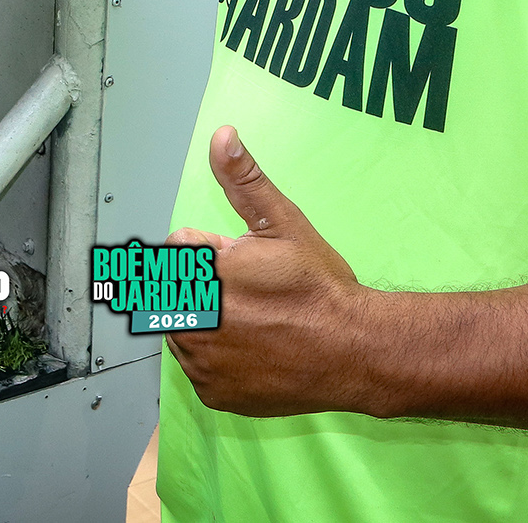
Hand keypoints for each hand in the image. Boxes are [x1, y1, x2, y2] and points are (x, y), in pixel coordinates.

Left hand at [165, 127, 373, 417]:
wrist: (354, 351)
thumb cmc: (318, 286)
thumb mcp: (284, 223)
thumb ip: (244, 180)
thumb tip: (221, 136)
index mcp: (199, 274)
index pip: (177, 251)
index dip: (211, 252)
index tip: (242, 264)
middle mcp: (189, 321)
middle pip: (173, 291)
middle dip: (203, 286)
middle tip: (251, 294)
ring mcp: (198, 363)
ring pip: (182, 329)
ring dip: (204, 321)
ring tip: (254, 321)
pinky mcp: (211, 393)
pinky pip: (199, 367)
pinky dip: (217, 358)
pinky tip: (253, 349)